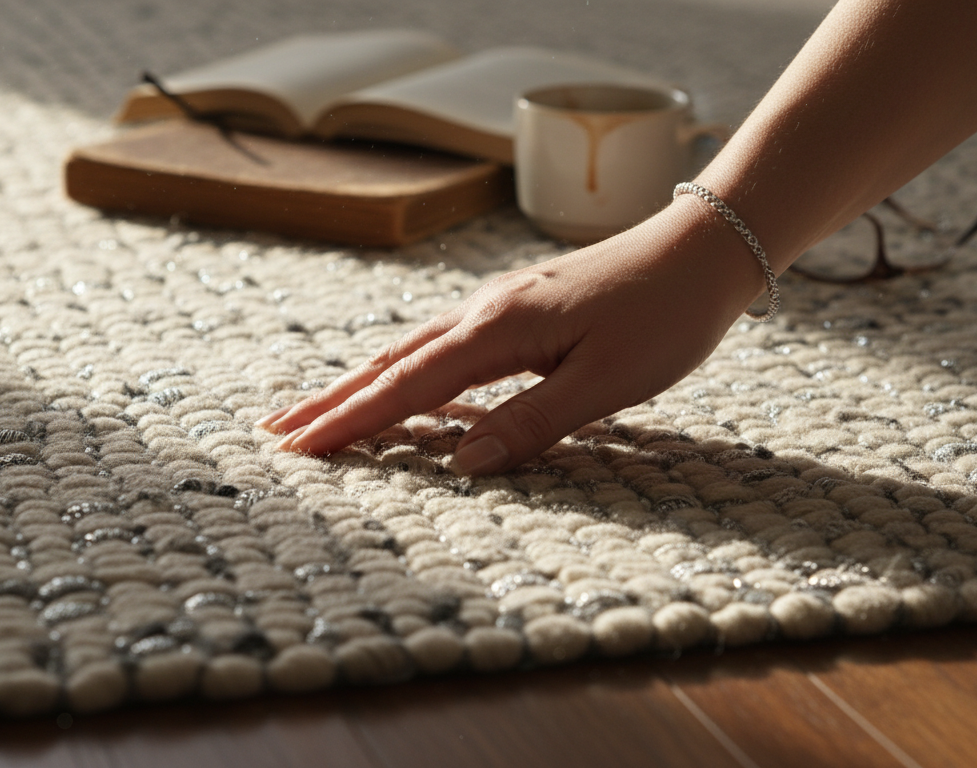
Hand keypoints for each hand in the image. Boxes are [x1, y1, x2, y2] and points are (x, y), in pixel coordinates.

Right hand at [260, 199, 766, 474]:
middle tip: (274, 431)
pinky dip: (400, 367)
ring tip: (313, 410)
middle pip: (389, 363)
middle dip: (332, 401)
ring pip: (409, 349)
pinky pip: (439, 343)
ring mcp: (495, 305)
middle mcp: (483, 312)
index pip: (407, 388)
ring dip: (358, 382)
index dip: (350, 423)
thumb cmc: (664, 319)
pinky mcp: (514, 307)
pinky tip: (396, 382)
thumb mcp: (606, 383)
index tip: (297, 451)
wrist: (702, 249)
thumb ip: (530, 424)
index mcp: (497, 332)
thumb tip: (460, 465)